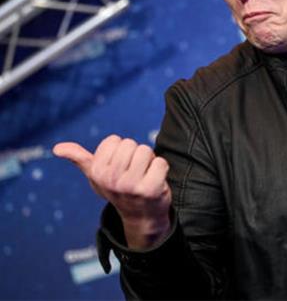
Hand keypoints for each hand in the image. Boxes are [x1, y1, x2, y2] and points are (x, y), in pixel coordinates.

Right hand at [53, 135, 171, 248]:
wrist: (140, 215)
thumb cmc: (118, 188)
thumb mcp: (96, 175)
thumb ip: (79, 158)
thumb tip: (56, 148)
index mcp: (96, 172)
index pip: (114, 140)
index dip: (120, 150)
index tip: (119, 166)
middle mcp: (111, 179)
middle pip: (131, 144)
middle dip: (135, 154)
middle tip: (135, 172)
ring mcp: (130, 185)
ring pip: (146, 151)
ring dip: (149, 160)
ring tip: (144, 175)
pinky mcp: (150, 189)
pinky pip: (161, 162)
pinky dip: (161, 168)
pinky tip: (155, 182)